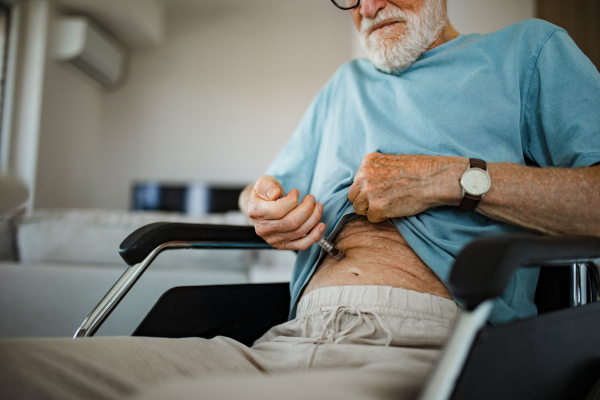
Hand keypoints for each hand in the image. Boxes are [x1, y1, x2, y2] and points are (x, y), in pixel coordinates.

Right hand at [247, 175, 324, 249]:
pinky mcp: (284, 245)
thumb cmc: (266, 194)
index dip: (292, 200)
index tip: (296, 192)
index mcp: (256, 212)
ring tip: (318, 207)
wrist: (263, 207)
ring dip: (313, 218)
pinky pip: (302, 245)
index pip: (278, 210)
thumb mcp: (263, 183)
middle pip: (291, 222)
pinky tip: (321, 225)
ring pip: (299, 232)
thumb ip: (266, 185)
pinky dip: (314, 236)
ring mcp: (273, 239)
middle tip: (312, 198)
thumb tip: (274, 194)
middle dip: (307, 209)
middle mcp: (263, 229)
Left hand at [348, 153, 466, 221]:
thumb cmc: (420, 170)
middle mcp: (364, 175)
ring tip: (389, 206)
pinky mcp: (377, 207)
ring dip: (371, 210)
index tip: (380, 191)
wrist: (435, 178)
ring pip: (359, 208)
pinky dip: (382, 217)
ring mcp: (369, 191)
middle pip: (353, 196)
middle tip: (382, 202)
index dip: (367, 190)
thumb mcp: (393, 161)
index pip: (357, 182)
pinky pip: (371, 218)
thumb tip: (369, 183)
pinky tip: (395, 210)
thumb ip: (377, 170)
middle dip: (365, 201)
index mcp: (368, 162)